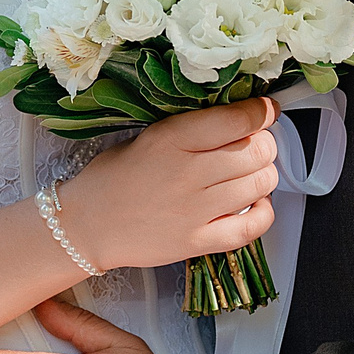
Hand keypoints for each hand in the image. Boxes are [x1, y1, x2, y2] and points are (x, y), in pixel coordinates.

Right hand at [59, 97, 277, 270]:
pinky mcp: (197, 242)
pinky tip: (256, 203)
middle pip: (257, 152)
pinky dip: (264, 212)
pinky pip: (252, 227)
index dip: (262, 112)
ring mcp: (194, 211)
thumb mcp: (148, 137)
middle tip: (254, 145)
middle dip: (263, 144)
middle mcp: (187, 173)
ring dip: (263, 175)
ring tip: (249, 174)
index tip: (266, 111)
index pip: (237, 120)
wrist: (87, 225)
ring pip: (260, 184)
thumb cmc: (114, 177)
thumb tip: (240, 121)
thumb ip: (191, 130)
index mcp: (171, 138)